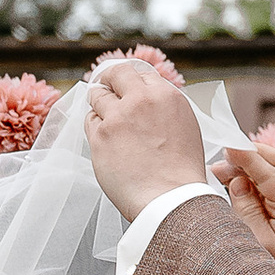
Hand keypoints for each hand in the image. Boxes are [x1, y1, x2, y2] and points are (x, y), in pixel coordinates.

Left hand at [86, 56, 207, 215]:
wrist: (171, 200)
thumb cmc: (181, 172)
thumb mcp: (185, 127)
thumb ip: (163, 107)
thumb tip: (145, 98)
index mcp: (166, 96)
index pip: (141, 74)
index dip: (132, 82)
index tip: (126, 88)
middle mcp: (141, 100)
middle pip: (116, 73)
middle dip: (109, 78)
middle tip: (105, 85)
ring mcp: (117, 117)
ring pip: (97, 95)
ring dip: (99, 102)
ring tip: (105, 116)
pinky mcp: (100, 137)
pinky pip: (89, 120)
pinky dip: (94, 125)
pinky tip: (105, 138)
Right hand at [221, 138, 274, 274]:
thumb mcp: (257, 246)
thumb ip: (247, 212)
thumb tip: (239, 181)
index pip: (272, 175)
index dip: (250, 157)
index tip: (229, 146)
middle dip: (253, 153)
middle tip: (224, 156)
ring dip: (250, 163)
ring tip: (221, 169)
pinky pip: (269, 182)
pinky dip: (250, 176)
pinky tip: (230, 178)